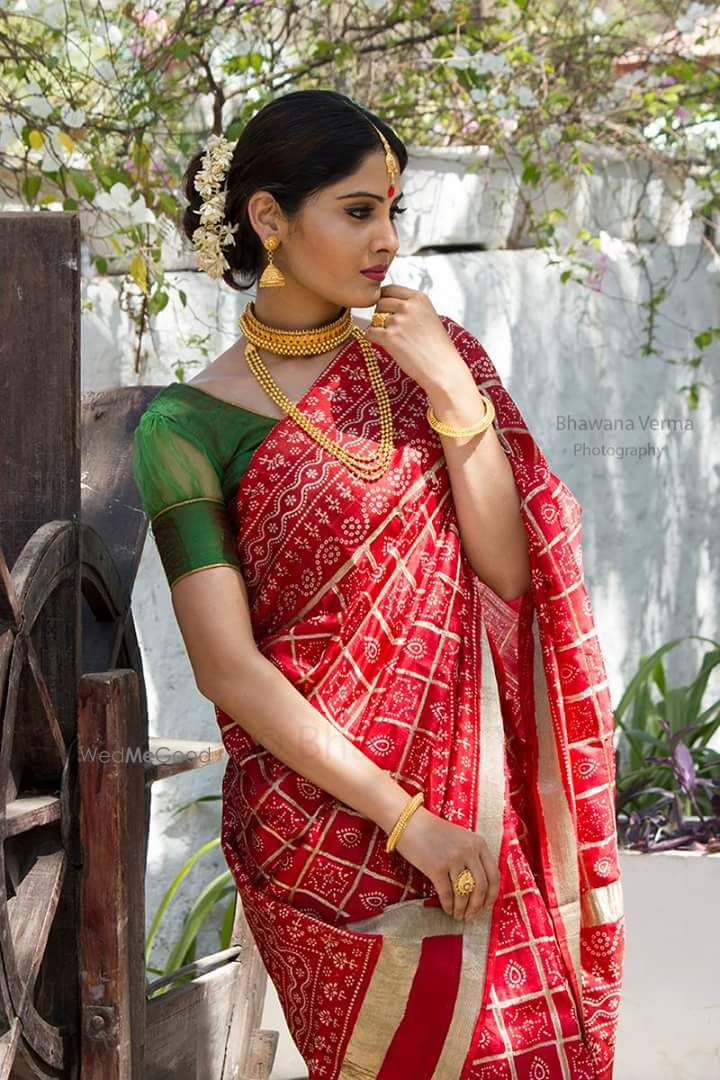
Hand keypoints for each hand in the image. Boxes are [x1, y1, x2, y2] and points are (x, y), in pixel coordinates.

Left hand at [362, 285, 468, 395]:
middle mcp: (408, 306)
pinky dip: (373, 339)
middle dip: (380, 314)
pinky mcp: (389, 337)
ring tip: (394, 341)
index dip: (384, 299)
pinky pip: (370, 332)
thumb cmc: (439, 348)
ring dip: (379, 328)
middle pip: (380, 302)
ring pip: (375, 319)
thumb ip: (413, 309)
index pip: (390, 289)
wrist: (443, 368)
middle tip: (389, 328)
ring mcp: (398, 320)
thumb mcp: (430, 318)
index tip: (384, 307)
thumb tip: (393, 307)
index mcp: (419, 298)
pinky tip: (386, 346)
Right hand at [393, 805, 500, 921]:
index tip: (487, 907)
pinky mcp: (436, 867)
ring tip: (458, 916)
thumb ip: (472, 856)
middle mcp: (469, 850)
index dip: (492, 895)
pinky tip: (447, 909)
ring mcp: (453, 859)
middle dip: (476, 906)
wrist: (408, 821)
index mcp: (478, 843)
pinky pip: (447, 894)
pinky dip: (448, 905)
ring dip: (462, 909)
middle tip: (470, 916)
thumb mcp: (460, 838)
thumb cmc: (434, 831)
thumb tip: (480, 889)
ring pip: (464, 893)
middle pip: (481, 887)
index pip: (494, 874)